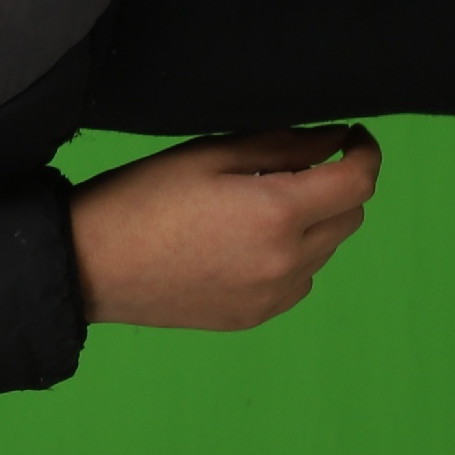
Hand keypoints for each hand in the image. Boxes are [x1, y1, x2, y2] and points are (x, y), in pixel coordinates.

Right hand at [69, 126, 382, 329]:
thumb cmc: (138, 200)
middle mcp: (288, 260)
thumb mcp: (206, 154)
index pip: (358, 182)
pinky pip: (299, 280)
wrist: (88, 266)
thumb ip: (280, 146)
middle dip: (337, 185)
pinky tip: (244, 243)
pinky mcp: (257, 316)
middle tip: (295, 166)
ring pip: (326, 249)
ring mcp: (275, 295)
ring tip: (256, 206)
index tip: (354, 137)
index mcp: (277, 212)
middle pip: (350, 216)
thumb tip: (333, 140)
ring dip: (313, 222)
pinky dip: (291, 257)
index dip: (365, 153)